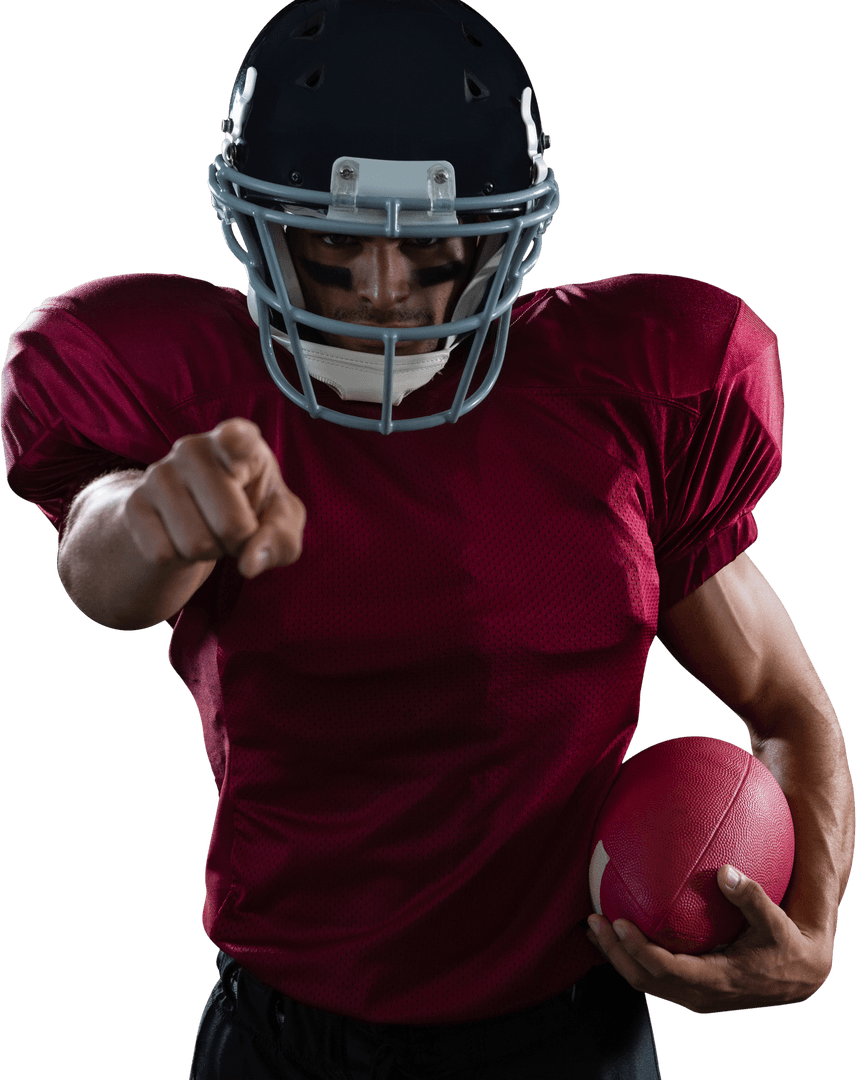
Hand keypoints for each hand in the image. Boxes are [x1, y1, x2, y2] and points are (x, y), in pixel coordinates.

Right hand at [125, 417, 305, 577]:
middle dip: (240, 543)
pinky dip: (180, 560)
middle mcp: (194, 448)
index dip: (235, 439)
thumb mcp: (280, 522)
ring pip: (196, 544)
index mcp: (241, 442)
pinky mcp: (133, 503)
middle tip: (236, 530)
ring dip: (211, 553)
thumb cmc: (250, 509)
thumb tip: (249, 564)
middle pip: (231, 524)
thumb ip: (281, 539)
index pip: (236, 436)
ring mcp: (159, 474)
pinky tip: (183, 537)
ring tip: (210, 530)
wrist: (193, 516)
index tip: (231, 438)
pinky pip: (163, 553)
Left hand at [586, 865, 831, 1012]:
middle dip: (614, 952)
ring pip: (644, 981)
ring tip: (593, 927)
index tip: (618, 921)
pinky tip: (617, 933)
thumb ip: (750, 897)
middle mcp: (699, 994)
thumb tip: (725, 871)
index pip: (666, 969)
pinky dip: (630, 957)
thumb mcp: (775, 921)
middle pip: (643, 979)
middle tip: (593, 920)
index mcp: (716, 979)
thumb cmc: (785, 944)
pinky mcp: (690, 990)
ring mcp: (693, 996)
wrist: (798, 976)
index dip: (639, 949)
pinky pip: (652, 977)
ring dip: (616, 956)